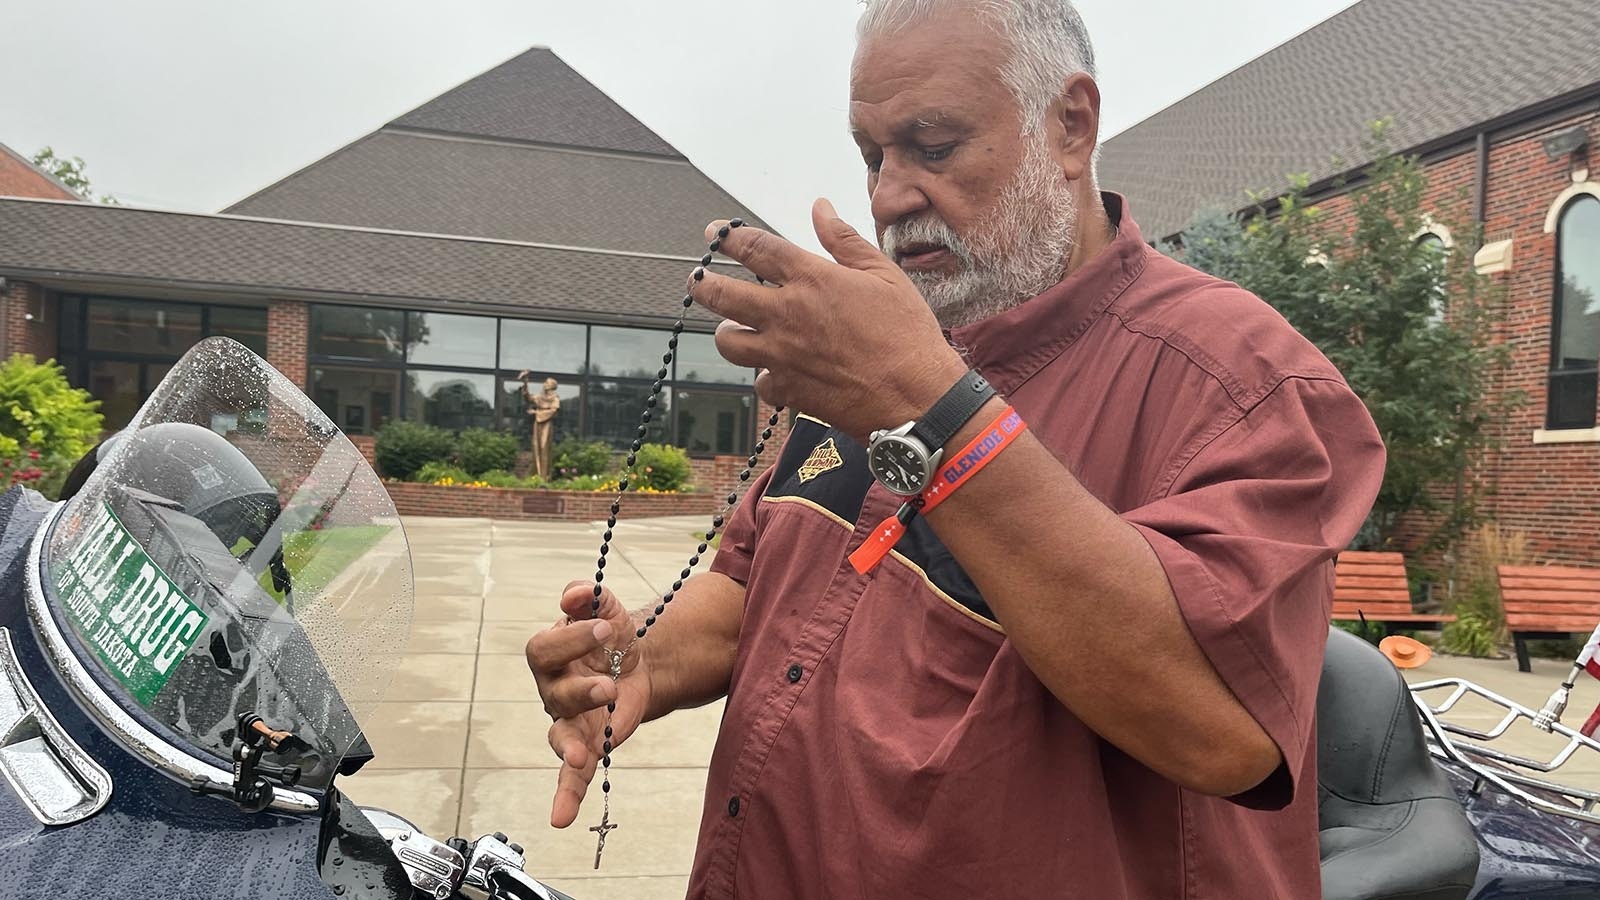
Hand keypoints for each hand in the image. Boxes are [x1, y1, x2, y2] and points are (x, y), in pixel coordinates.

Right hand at [524, 581, 652, 827]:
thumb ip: (589, 597)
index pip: (544, 649)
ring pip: (560, 734)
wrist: (637, 660)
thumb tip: (574, 593)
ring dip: (570, 743)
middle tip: (609, 683)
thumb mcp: (605, 608)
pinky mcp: (587, 745)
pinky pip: (571, 776)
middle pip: (552, 692)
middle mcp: (552, 690)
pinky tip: (561, 818)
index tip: (605, 627)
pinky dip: (566, 796)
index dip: (570, 639)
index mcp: (550, 655)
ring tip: (582, 752)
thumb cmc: (611, 634)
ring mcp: (568, 721)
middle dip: (580, 689)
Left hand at [690, 199, 966, 440]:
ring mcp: (783, 355)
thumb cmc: (908, 334)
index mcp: (811, 279)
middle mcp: (788, 315)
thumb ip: (845, 240)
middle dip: (703, 284)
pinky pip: (760, 381)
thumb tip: (821, 208)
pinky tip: (777, 370)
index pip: (754, 248)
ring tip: (738, 327)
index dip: (727, 237)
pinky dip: (765, 376)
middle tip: (700, 281)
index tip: (714, 234)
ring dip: (728, 332)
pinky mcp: (789, 391)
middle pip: (720, 294)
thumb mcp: (884, 275)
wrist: (917, 398)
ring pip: (728, 342)